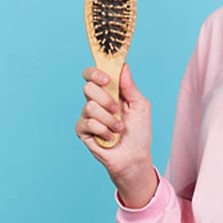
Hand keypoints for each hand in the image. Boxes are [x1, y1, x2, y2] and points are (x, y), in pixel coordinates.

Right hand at [75, 62, 152, 181]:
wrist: (134, 156)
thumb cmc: (139, 131)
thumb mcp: (140, 106)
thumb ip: (130, 87)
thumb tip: (123, 67)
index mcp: (109, 92)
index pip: (93, 75)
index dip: (95, 73)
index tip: (106, 80)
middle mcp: (96, 101)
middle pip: (88, 87)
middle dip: (105, 99)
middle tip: (117, 110)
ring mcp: (88, 116)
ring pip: (90, 106)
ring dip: (109, 120)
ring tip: (118, 128)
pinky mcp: (83, 130)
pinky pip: (89, 123)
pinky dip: (104, 131)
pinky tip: (111, 138)